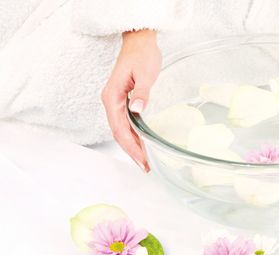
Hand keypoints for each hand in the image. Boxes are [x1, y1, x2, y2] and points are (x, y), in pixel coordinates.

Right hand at [101, 29, 161, 171]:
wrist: (139, 41)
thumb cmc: (142, 54)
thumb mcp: (146, 73)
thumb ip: (142, 93)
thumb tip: (137, 110)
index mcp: (112, 96)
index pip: (120, 128)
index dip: (131, 146)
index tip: (141, 159)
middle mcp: (110, 101)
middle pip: (118, 133)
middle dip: (131, 151)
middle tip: (144, 166)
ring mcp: (115, 102)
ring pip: (121, 130)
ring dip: (132, 146)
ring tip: (144, 161)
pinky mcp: (122, 101)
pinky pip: (125, 123)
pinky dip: (133, 136)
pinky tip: (141, 144)